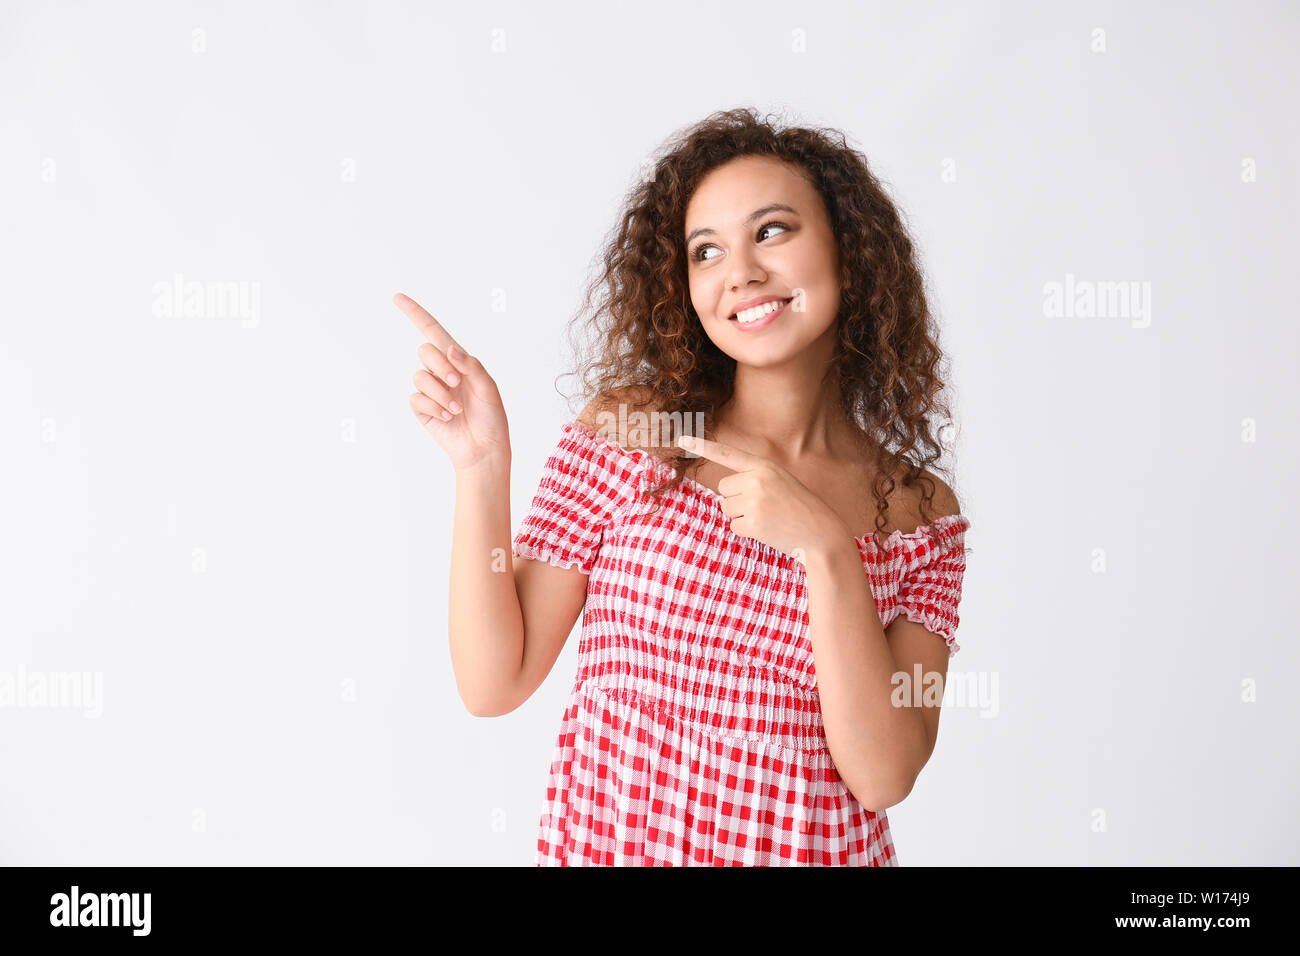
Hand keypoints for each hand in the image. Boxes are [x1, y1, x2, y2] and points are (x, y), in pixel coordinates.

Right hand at [396, 292, 510, 472]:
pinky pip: (416, 398)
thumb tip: (450, 349)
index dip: (415, 314)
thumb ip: (471, 365)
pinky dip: (433, 406)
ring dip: (439, 392)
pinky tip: (447, 416)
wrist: (484, 448)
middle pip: (424, 350)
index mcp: (459, 361)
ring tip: (457, 408)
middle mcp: (441, 371)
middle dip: (439, 365)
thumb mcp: (488, 387)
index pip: (433, 331)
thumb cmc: (491, 417)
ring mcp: (430, 390)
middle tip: (456, 383)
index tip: (397, 297)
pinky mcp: (422, 408)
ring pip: (419, 376)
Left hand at [676, 434, 852, 562]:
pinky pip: (734, 527)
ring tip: (767, 518)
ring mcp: (755, 501)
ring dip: (741, 517)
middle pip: (723, 488)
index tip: (681, 440)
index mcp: (764, 466)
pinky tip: (767, 530)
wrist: (821, 533)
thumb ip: (755, 478)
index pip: (728, 454)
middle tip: (763, 506)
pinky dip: (747, 532)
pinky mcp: (753, 523)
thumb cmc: (798, 508)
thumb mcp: (780, 481)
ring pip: (726, 508)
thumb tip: (726, 491)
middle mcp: (757, 480)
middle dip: (736, 499)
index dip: (702, 446)